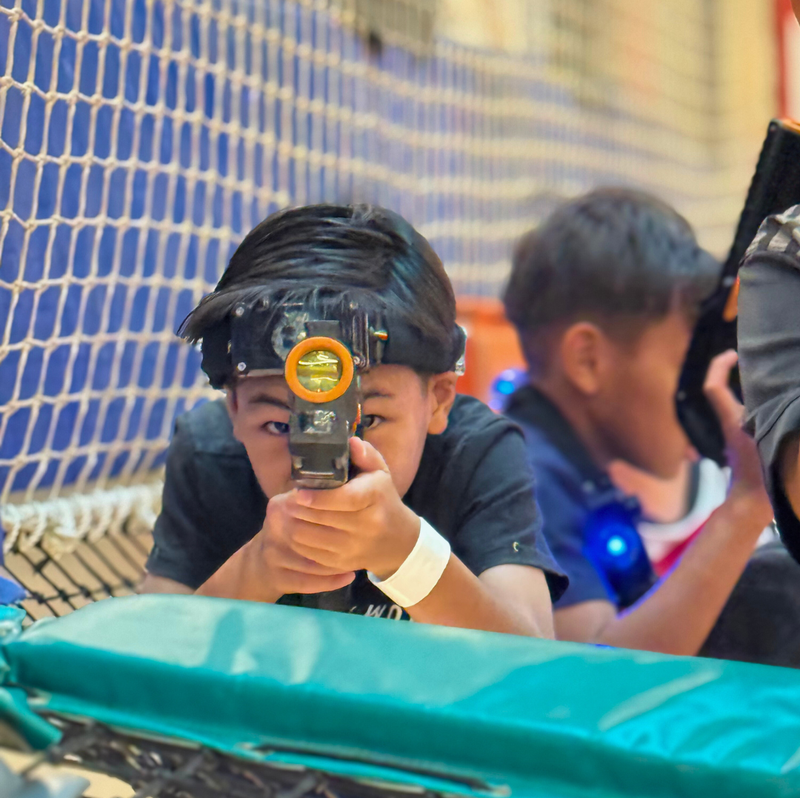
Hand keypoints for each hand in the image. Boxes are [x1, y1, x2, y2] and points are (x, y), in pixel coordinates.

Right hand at [246, 498, 356, 599]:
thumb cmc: (287, 528)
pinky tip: (348, 576)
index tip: (358, 512)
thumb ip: (317, 492)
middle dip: (339, 537)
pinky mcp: (276, 577)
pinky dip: (329, 581)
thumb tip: (348, 472)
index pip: (309, 505)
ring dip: (338, 562)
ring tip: (361, 558)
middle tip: (364, 538)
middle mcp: (273, 528)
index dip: (334, 510)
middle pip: (310, 534)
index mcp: (280, 506)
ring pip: (312, 561)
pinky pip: (307, 581)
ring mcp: (273, 554)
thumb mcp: (296, 506)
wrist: (258, 563)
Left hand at [284, 437, 420, 579]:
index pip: (345, 499)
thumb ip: (366, 455)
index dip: (319, 497)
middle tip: (286, 500)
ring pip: (312, 538)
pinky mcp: (343, 563)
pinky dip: (298, 541)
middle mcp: (367, 526)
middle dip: (299, 509)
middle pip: (323, 519)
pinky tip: (296, 528)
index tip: (299, 492)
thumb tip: (351, 442)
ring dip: (294, 525)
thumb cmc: (382, 499)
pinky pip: (311, 554)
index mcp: (374, 498)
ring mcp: (354, 548)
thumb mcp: (380, 473)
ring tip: (289, 513)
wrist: (397, 540)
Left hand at [703, 350, 771, 520]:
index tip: (732, 354)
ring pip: (740, 402)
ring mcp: (739, 434)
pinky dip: (761, 405)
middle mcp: (733, 423)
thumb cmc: (761, 476)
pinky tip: (780, 402)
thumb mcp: (768, 443)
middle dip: (735, 371)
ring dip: (752, 387)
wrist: (752, 505)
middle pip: (724, 390)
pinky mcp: (748, 443)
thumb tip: (784, 398)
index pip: (713, 388)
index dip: (718, 367)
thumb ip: (770, 419)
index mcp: (734, 420)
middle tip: (758, 357)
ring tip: (774, 373)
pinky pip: (753, 415)